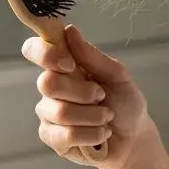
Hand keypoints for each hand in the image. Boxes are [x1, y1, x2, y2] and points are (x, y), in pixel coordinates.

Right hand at [22, 25, 152, 168]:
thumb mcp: (117, 75)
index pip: (34, 50)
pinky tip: (100, 134)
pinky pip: (65, 136)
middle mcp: (50, 88)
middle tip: (101, 96)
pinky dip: (91, 135)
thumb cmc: (125, 102)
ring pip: (60, 112)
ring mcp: (48, 114)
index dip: (45, 54)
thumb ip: (92, 56)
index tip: (70, 64)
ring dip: (93, 116)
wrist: (134, 137)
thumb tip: (70, 30)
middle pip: (47, 83)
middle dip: (83, 92)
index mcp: (63, 66)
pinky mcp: (51, 138)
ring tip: (106, 118)